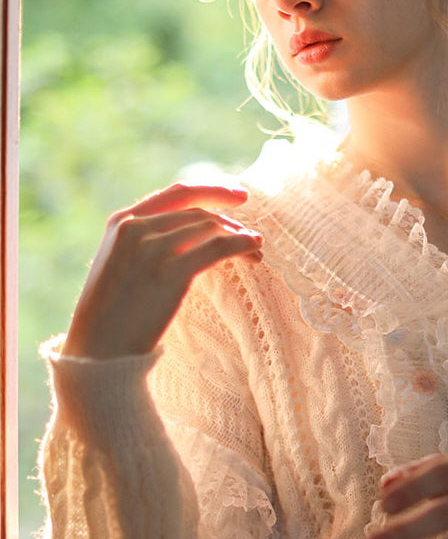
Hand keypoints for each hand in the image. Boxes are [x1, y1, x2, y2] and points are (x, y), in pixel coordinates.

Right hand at [62, 183, 262, 359]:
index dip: (213, 190)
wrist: (100, 348)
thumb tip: (189, 236)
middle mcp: (136, 227)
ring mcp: (152, 248)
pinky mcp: (171, 272)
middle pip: (199, 213)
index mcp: (123, 221)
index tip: (241, 196)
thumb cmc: (112, 314)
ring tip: (256, 250)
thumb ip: (144, 243)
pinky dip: (241, 245)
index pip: (178, 193)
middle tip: (252, 237)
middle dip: (231, 222)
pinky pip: (217, 248)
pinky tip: (253, 252)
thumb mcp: (120, 264)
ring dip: (239, 236)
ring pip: (210, 227)